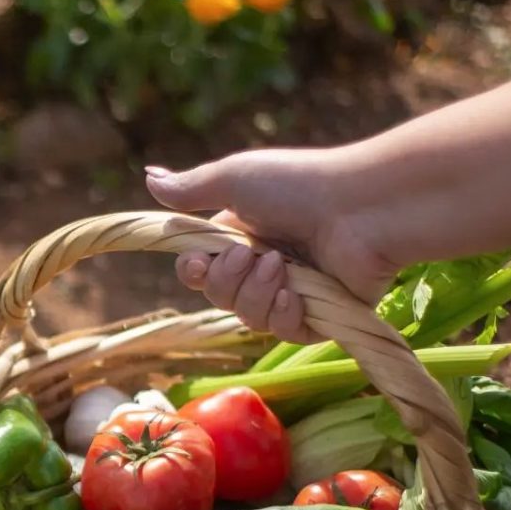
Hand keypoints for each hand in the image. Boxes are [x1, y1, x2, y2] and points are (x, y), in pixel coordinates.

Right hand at [145, 149, 399, 344]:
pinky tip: (296, 296)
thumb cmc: (299, 185)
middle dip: (227, 281)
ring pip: (248, 318)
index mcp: (243, 236)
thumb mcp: (235, 178)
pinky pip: (283, 332)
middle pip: (219, 297)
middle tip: (251, 256)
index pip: (200, 270)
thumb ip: (190, 188)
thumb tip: (148, 177)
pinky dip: (284, 315)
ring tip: (282, 267)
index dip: (193, 272)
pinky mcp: (321, 316)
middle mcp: (265, 265)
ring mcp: (293, 292)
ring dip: (257, 294)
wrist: (361, 208)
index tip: (197, 263)